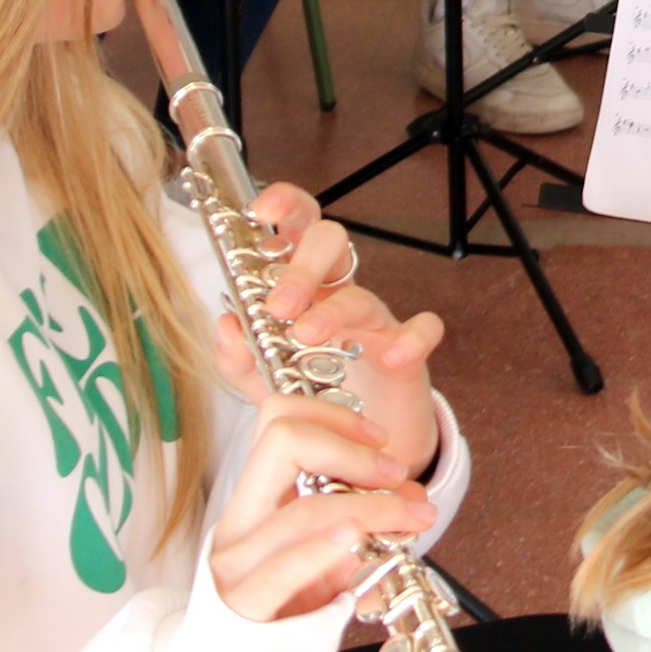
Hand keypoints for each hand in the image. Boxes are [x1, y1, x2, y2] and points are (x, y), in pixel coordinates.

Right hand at [205, 386, 433, 624]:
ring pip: (300, 507)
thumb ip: (363, 520)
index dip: (331, 414)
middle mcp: (239, 520)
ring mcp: (236, 562)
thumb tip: (413, 495)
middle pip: (282, 441)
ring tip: (408, 518)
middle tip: (394, 474)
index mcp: (253, 499)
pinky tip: (353, 535)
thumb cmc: (286, 612)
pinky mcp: (244, 604)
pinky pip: (282, 566)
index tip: (378, 437)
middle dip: (350, 448)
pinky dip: (323, 545)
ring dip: (368, 505)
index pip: (277, 419)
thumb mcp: (327, 557)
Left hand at [225, 180, 450, 477]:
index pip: (295, 232)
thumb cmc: (313, 396)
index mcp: (302, 288)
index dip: (284, 208)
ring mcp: (375, 322)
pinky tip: (392, 357)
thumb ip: (238, 358)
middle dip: (304, 265)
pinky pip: (423, 331)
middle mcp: (339, 294)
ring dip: (334, 312)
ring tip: (307, 336)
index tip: (260, 211)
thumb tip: (227, 324)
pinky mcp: (407, 354)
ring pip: (364, 295)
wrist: (358, 443)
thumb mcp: (264, 381)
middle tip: (278, 305)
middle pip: (331, 246)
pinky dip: (412, 339)